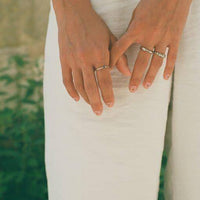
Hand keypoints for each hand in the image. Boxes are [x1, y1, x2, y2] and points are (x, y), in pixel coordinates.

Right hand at [53, 0, 129, 114]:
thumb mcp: (111, 38)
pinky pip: (66, 80)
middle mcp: (85, 60)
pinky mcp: (63, 60)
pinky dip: (71, 91)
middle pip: (91, 87)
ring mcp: (72, 61)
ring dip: (85, 98)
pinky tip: (76, 98)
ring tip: (91, 105)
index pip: (105, 80)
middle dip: (96, 102)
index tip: (111, 105)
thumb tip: (127, 74)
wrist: (73, 13)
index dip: (108, 94)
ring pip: (78, 86)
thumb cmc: (95, 25)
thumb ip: (119, 57)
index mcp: (99, 54)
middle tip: (100, 112)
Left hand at [111, 0, 191, 91]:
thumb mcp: (136, 15)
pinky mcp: (175, 38)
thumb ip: (130, 32)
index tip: (108, 72)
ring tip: (146, 86)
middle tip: (132, 89)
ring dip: (150, 76)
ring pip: (156, 62)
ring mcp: (163, 38)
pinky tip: (165, 78)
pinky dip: (169, 68)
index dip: (112, 61)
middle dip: (135, 77)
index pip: (120, 48)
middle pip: (140, 62)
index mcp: (136, 30)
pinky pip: (172, 56)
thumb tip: (124, 46)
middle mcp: (149, 36)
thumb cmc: (151, 2)